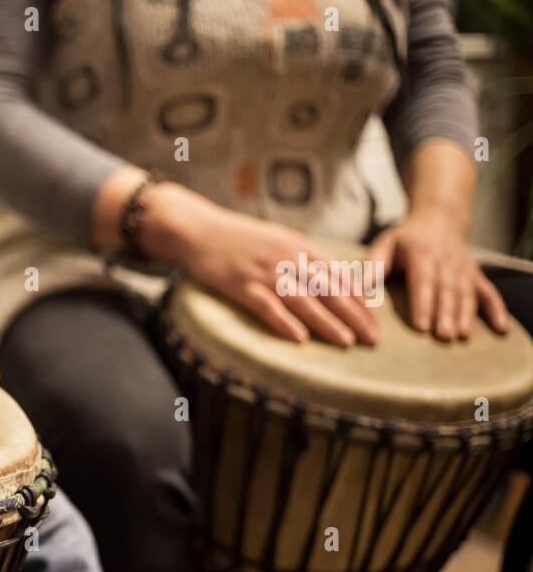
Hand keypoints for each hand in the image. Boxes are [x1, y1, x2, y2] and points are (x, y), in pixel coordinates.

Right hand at [142, 185, 378, 346]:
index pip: (338, 275)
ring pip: (303, 301)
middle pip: (328, 290)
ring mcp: (264, 272)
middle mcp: (287, 258)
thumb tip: (329, 280)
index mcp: (299, 246)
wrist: (199, 230)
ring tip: (347, 342)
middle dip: (354, 316)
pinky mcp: (240, 285)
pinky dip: (283, 322)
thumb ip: (303, 257)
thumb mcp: (278, 240)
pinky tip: (299, 338)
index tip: (373, 320)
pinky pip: (266, 307)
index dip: (358, 300)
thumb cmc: (238, 238)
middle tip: (373, 338)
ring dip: (327, 323)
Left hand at [366, 208, 508, 340]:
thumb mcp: (384, 245)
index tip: (421, 326)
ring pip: (467, 293)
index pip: (423, 281)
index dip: (422, 304)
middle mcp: (446, 262)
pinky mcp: (475, 276)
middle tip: (443, 337)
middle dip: (446, 314)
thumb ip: (372, 268)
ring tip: (461, 336)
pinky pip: (489, 293)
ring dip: (466, 315)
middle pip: (447, 290)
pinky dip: (497, 310)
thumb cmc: (404, 239)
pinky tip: (500, 330)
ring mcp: (464, 269)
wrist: (439, 218)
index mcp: (422, 255)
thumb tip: (359, 292)